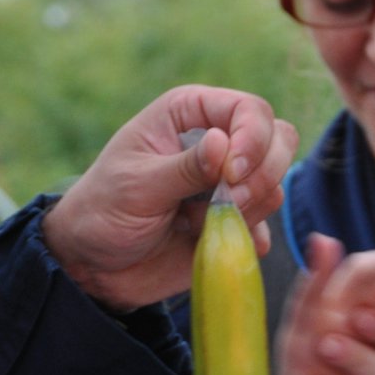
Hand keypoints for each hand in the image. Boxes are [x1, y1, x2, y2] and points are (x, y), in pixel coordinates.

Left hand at [41, 85, 294, 311]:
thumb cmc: (105, 210)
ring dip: (246, 209)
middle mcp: (216, 140)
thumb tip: (223, 143)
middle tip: (227, 202)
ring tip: (195, 223)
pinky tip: (209, 243)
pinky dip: (248, 237)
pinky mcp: (235, 219)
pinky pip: (268, 224)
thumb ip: (184, 168)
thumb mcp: (138, 185)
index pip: (250, 109)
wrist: (96, 264)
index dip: (253, 139)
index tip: (233, 174)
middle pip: (279, 139)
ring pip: (275, 184)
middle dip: (261, 174)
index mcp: (188, 113)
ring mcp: (228, 181)